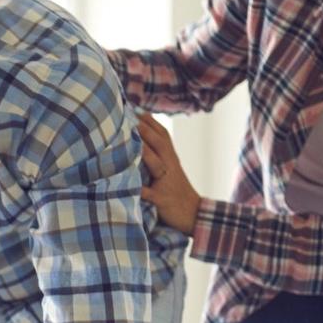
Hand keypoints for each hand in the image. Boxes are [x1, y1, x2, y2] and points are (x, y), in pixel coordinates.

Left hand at [136, 113, 200, 235]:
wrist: (194, 214)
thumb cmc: (177, 189)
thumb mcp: (170, 168)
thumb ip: (158, 153)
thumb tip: (142, 136)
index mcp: (170, 158)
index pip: (162, 134)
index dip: (149, 121)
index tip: (133, 108)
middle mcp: (170, 166)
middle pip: (160, 144)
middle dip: (146, 130)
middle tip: (129, 117)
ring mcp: (166, 182)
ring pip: (157, 165)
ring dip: (145, 154)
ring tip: (132, 144)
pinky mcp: (162, 199)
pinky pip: (151, 195)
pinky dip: (141, 191)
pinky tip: (129, 188)